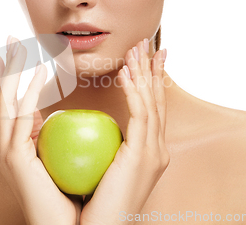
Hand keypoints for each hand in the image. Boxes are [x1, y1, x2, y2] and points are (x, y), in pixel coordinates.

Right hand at [0, 36, 81, 224]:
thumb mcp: (67, 156)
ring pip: (5, 101)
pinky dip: (29, 92)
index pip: (15, 101)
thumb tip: (69, 113)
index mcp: (18, 144)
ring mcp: (6, 151)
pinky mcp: (12, 157)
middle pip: (3, 96)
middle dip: (5, 66)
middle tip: (10, 39)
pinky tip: (38, 71)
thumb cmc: (74, 193)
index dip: (15, 76)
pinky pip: (21, 116)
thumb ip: (61, 135)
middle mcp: (7, 145)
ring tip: (17, 45)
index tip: (22, 52)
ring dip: (12, 70)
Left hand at [80, 39, 168, 224]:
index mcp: (149, 152)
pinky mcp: (144, 155)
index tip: (143, 59)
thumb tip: (86, 124)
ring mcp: (155, 152)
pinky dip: (134, 90)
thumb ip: (104, 146)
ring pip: (151, 101)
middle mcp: (158, 149)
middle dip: (153, 69)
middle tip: (148, 43)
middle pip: (157, 99)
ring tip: (137, 48)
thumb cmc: (93, 203)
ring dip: (144, 72)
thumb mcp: (103, 168)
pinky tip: (126, 72)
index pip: (150, 108)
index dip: (149, 81)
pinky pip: (140, 114)